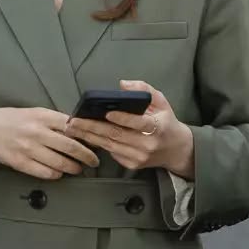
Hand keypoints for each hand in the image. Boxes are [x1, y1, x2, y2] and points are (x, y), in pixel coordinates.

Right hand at [0, 107, 99, 179]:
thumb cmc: (11, 119)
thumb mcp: (33, 112)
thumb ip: (54, 120)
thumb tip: (77, 129)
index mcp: (42, 116)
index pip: (72, 126)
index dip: (87, 135)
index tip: (96, 140)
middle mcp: (37, 132)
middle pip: (70, 146)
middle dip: (87, 156)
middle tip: (94, 161)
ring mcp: (29, 149)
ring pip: (60, 162)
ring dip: (74, 167)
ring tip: (79, 168)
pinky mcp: (21, 163)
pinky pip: (45, 172)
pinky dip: (56, 174)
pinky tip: (60, 173)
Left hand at [66, 80, 195, 178]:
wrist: (176, 150)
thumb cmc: (166, 122)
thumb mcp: (161, 102)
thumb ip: (144, 89)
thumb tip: (122, 84)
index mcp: (158, 127)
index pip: (138, 123)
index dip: (123, 119)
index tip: (107, 113)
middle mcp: (148, 144)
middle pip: (117, 135)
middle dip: (93, 127)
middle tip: (75, 121)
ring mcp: (139, 157)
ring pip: (110, 145)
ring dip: (89, 136)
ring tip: (73, 128)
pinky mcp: (132, 165)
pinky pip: (112, 153)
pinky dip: (98, 144)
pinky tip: (85, 136)